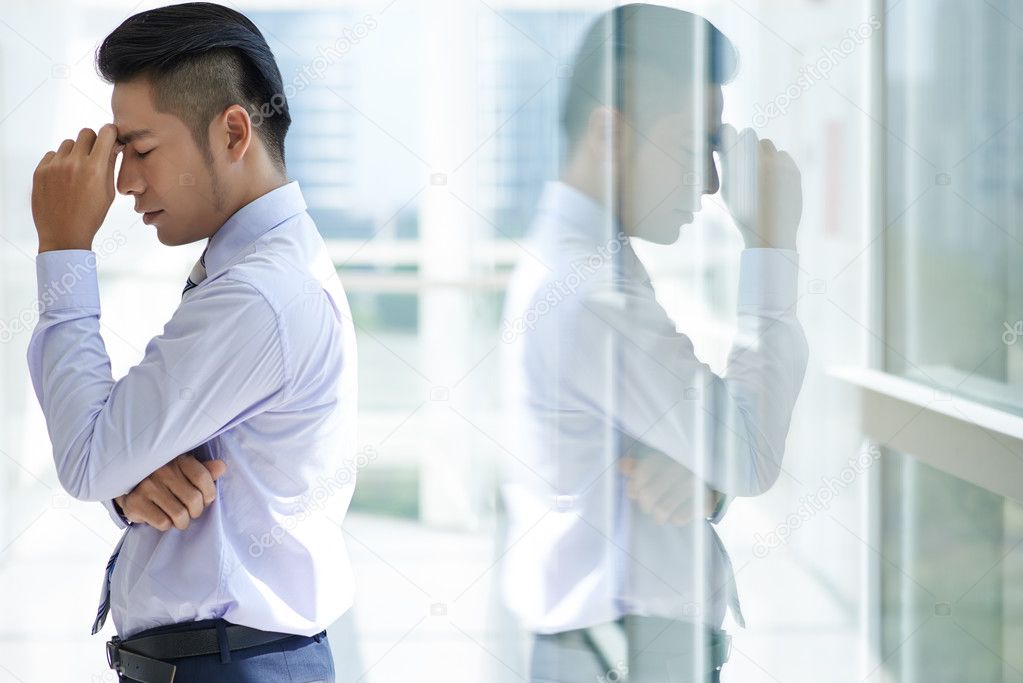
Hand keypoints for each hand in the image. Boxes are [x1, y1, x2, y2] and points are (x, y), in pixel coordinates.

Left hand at [32, 124, 123, 252]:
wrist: (64, 234)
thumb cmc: (90, 216)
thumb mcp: (108, 192)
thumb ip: (110, 166)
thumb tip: (114, 145)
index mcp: (96, 168)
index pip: (106, 132)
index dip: (111, 133)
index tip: (111, 138)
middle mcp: (74, 163)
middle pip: (86, 133)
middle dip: (93, 141)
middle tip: (93, 156)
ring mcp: (55, 166)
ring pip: (68, 143)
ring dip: (74, 152)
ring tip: (76, 172)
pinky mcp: (40, 170)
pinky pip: (52, 155)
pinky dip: (59, 162)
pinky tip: (63, 179)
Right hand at [115, 452, 227, 530]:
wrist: (131, 488)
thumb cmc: (166, 481)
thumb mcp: (186, 472)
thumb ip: (205, 471)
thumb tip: (222, 467)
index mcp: (178, 460)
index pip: (202, 477)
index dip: (209, 494)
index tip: (206, 499)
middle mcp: (162, 470)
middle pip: (193, 499)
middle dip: (196, 511)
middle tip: (191, 511)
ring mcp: (147, 486)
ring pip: (179, 514)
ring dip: (183, 521)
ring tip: (178, 517)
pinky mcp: (136, 503)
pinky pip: (163, 522)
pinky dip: (167, 525)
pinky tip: (163, 517)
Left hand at [619, 448, 720, 525]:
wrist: (715, 473)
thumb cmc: (682, 469)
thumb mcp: (662, 461)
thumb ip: (640, 465)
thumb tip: (622, 466)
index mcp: (669, 455)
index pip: (642, 473)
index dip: (634, 487)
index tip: (636, 492)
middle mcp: (681, 469)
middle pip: (649, 495)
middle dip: (645, 504)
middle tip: (649, 506)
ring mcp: (695, 485)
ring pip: (662, 510)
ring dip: (659, 515)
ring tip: (661, 512)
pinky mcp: (705, 501)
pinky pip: (680, 518)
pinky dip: (676, 518)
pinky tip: (678, 512)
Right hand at [716, 124, 801, 249]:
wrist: (771, 233)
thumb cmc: (744, 214)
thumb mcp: (729, 190)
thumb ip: (728, 163)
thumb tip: (725, 143)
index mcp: (744, 165)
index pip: (738, 134)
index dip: (734, 138)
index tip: (733, 144)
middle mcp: (763, 161)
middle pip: (757, 139)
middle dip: (752, 148)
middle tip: (748, 164)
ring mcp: (782, 166)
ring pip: (773, 149)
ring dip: (767, 157)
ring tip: (761, 176)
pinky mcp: (795, 173)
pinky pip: (785, 159)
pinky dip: (779, 166)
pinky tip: (774, 183)